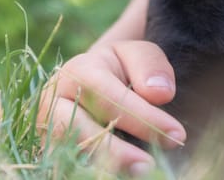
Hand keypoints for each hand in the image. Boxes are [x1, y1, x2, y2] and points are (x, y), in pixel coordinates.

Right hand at [38, 39, 185, 174]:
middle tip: (148, 166)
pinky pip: (66, 166)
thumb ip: (150, 65)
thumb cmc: (120, 70)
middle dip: (114, 151)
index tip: (176, 135)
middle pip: (77, 130)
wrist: (90, 83)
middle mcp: (54, 102)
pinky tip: (120, 176)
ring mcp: (46, 131)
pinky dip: (91, 172)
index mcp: (77, 72)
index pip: (109, 98)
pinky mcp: (50, 152)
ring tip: (137, 174)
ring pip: (67, 154)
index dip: (143, 118)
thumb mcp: (138, 55)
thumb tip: (161, 94)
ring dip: (102, 167)